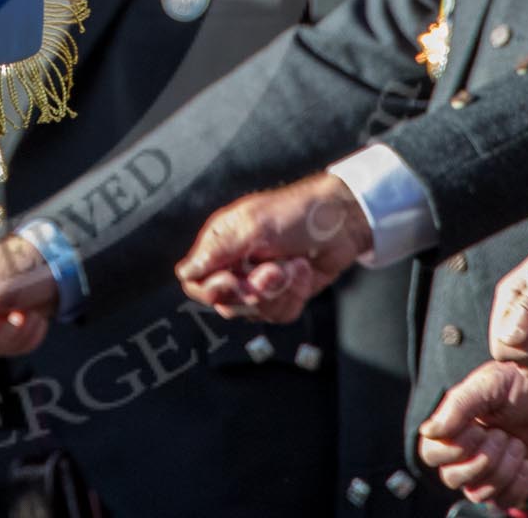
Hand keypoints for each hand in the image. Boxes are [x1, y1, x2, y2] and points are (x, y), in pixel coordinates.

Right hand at [175, 173, 370, 321]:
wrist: (342, 222)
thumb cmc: (295, 213)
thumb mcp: (252, 225)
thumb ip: (217, 251)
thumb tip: (184, 273)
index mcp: (221, 245)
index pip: (195, 282)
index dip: (210, 290)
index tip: (233, 280)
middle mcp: (236, 266)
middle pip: (225, 304)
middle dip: (254, 290)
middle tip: (274, 270)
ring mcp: (261, 284)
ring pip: (255, 313)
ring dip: (279, 291)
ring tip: (293, 265)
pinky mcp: (284, 296)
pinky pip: (279, 315)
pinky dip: (294, 295)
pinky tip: (303, 272)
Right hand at [418, 360, 527, 508]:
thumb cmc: (524, 386)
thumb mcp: (489, 385)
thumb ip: (458, 406)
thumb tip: (428, 431)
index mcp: (454, 425)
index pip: (431, 453)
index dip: (454, 448)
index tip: (480, 427)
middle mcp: (465, 451)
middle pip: (452, 478)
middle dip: (482, 460)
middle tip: (504, 435)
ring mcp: (488, 470)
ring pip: (478, 493)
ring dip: (502, 471)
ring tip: (518, 445)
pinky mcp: (511, 483)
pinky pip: (503, 502)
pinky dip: (518, 484)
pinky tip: (527, 461)